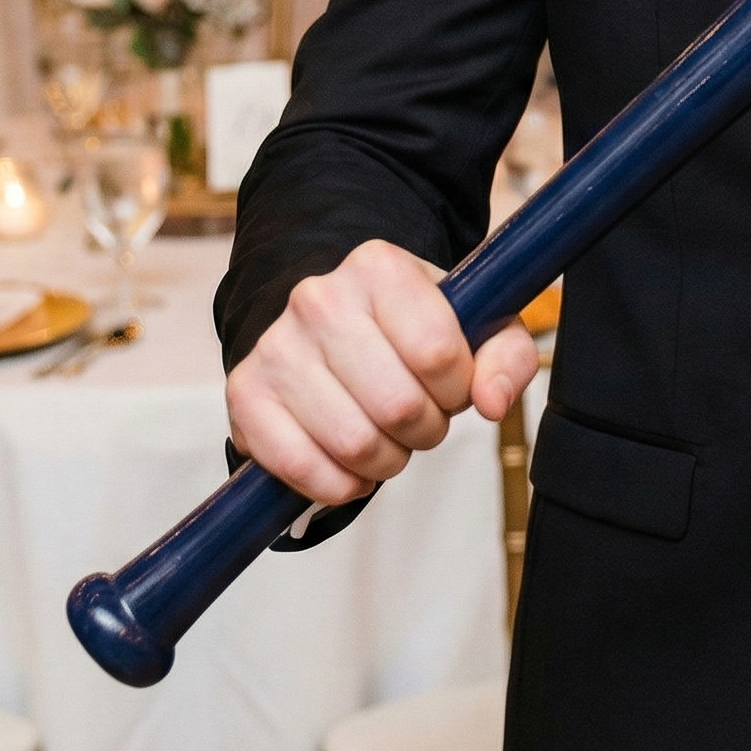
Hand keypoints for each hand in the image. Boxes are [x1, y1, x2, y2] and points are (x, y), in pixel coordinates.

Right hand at [226, 239, 538, 506]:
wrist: (332, 327)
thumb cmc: (412, 329)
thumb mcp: (475, 326)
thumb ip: (506, 358)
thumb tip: (491, 402)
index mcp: (380, 265)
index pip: (438, 352)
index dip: (457, 388)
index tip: (452, 386)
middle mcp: (319, 297)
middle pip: (398, 404)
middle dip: (425, 429)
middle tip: (421, 419)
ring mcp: (276, 346)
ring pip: (353, 441)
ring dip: (386, 460)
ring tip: (388, 439)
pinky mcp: (245, 394)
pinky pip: (298, 466)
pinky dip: (337, 485)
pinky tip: (351, 467)